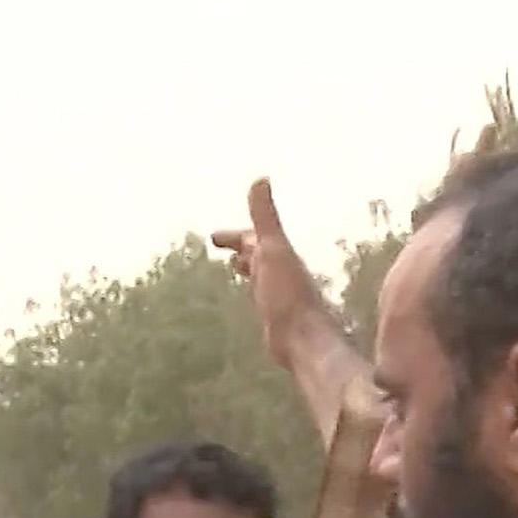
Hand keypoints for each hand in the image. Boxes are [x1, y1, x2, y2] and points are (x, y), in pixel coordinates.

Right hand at [210, 179, 330, 370]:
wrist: (302, 338)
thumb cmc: (287, 294)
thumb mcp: (273, 250)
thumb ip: (265, 217)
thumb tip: (260, 178)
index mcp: (278, 254)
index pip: (254, 237)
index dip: (234, 235)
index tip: (215, 236)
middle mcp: (280, 271)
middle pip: (258, 253)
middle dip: (241, 246)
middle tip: (220, 244)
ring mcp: (279, 294)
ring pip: (260, 274)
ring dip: (247, 266)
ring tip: (234, 267)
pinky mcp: (276, 317)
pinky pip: (261, 297)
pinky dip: (252, 290)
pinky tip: (251, 299)